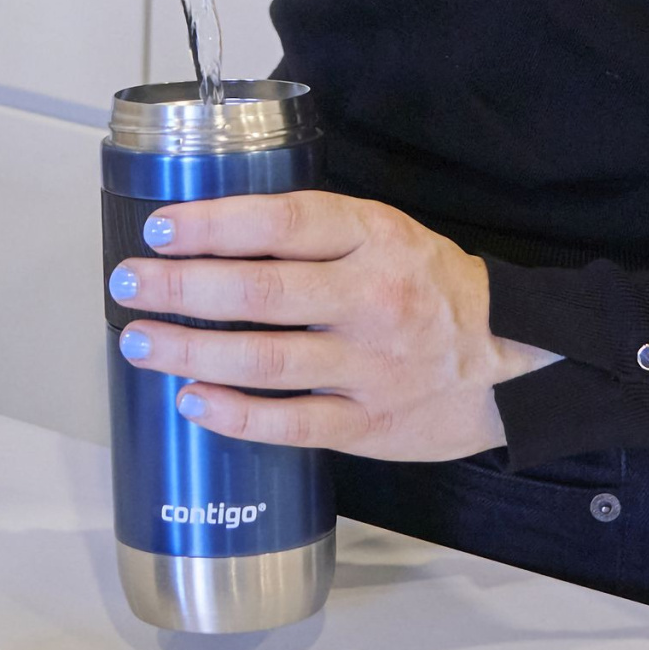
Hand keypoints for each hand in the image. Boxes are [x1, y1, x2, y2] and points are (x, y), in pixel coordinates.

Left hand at [108, 191, 558, 460]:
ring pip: (266, 361)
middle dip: (181, 288)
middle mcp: (371, 300)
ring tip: (139, 342)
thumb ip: (315, 234)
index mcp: (375, 240)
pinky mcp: (370, 425)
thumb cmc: (434, 291)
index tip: (161, 228)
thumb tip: (213, 232)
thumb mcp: (388, 236)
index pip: (283, 224)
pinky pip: (291, 423)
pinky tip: (193, 400)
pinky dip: (235, 414)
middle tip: (129, 283)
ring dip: (190, 350)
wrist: (519, 360)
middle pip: (261, 294)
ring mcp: (371, 367)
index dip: (214, 225)